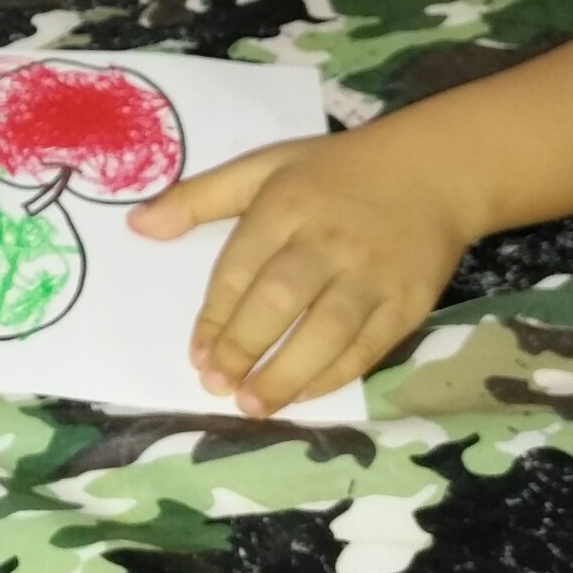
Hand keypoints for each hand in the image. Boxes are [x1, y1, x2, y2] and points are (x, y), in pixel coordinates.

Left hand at [129, 127, 483, 416]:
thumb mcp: (263, 167)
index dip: (215, 316)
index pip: (240, 267)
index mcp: (287, 206)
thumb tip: (136, 224)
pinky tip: (302, 394)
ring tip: (253, 405)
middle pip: (280, 300)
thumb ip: (199, 197)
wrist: (435, 172)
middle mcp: (328, 241)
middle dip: (244, 347)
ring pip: (326, 331)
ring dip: (286, 373)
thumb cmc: (335, 172)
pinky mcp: (408, 302)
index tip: (197, 354)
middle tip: (215, 385)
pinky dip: (333, 375)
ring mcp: (372, 274)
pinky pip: (367, 347)